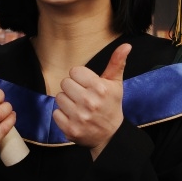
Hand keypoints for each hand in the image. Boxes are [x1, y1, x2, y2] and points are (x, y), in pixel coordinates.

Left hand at [53, 43, 130, 158]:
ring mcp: (79, 117)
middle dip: (72, 89)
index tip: (87, 85)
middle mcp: (89, 102)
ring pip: (59, 97)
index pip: (74, 71)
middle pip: (65, 83)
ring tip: (78, 107)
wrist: (110, 135)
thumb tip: (126, 45)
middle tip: (82, 97)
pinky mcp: (71, 128)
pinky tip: (74, 117)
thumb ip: (117, 63)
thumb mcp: (116, 84)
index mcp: (100, 88)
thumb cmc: (111, 105)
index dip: (80, 78)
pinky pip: (56, 113)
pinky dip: (62, 115)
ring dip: (67, 102)